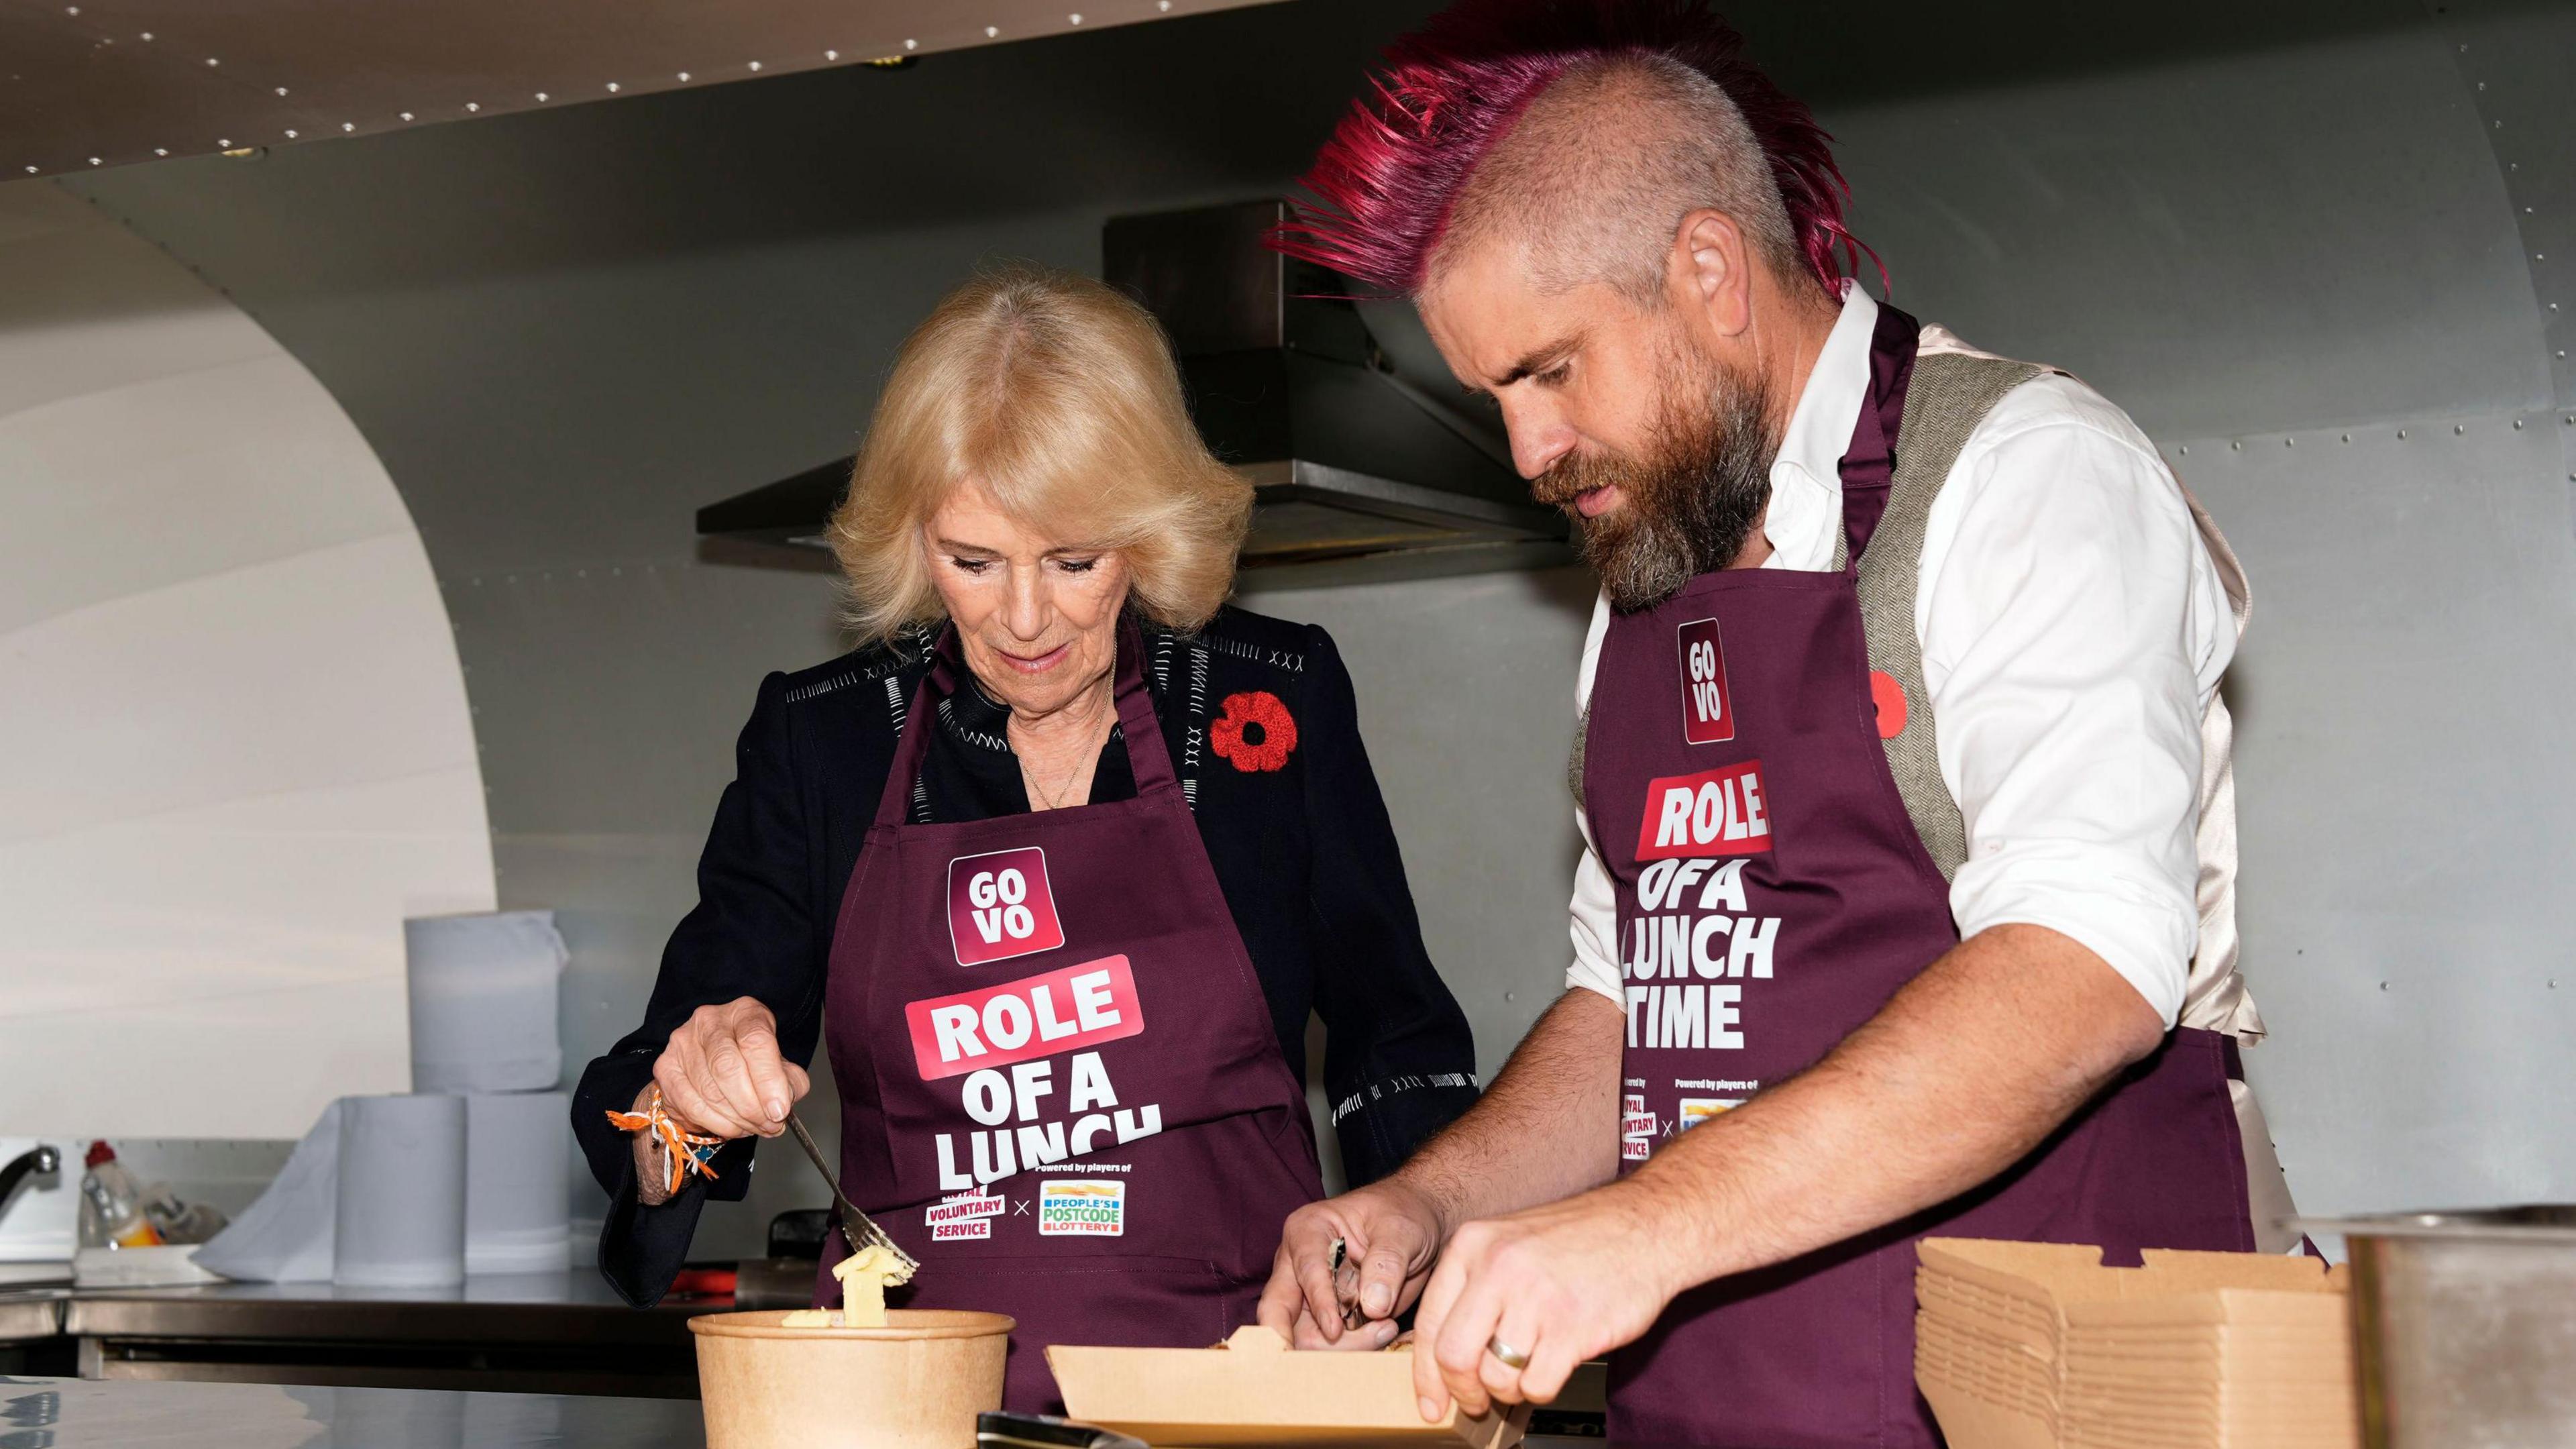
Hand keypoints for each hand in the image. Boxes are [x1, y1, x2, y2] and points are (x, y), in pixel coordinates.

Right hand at [651, 997, 808, 1141]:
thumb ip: (790, 1082)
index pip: (756, 1040)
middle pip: (728, 1067)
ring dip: (736, 1119)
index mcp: (744, 1011)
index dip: (769, 1080)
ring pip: (709, 1090)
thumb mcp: (781, 1065)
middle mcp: (710, 1020)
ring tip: (753, 1127)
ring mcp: (683, 1042)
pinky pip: (691, 1104)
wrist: (713, 1063)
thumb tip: (781, 1103)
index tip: (779, 1110)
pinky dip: (715, 1123)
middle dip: (752, 1106)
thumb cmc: (752, 1062)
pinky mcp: (665, 1066)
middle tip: (768, 1124)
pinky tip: (731, 1127)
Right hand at [1256, 1177, 1443, 1349]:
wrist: (1423, 1226)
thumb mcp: (1402, 1230)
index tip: (1335, 1330)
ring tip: (1386, 1328)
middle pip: (1282, 1313)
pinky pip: (1329, 1348)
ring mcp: (1310, 1297)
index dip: (1318, 1302)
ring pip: (1304, 1338)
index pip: (1304, 1271)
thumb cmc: (1405, 1214)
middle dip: (1307, 1341)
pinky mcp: (1328, 1320)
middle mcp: (1298, 1266)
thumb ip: (1386, 1263)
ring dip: (1343, 1348)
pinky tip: (1384, 1333)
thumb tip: (1372, 1306)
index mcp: (1307, 1231)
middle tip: (1344, 1357)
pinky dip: (1354, 1351)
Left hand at [1411, 1183, 1677, 1421]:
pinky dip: (1541, 1389)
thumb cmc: (1582, 1239)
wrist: (1648, 1226)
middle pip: (1453, 1356)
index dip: (1426, 1374)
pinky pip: (1537, 1385)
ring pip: (1496, 1376)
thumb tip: (1446, 1356)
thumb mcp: (1512, 1242)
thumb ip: (1476, 1289)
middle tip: (1476, 1402)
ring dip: (1510, 1389)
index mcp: (1474, 1244)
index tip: (1430, 1404)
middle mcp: (1498, 1267)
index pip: (1429, 1322)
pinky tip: (1553, 1367)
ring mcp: (1536, 1298)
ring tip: (1528, 1371)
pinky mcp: (1573, 1327)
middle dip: (1462, 1391)